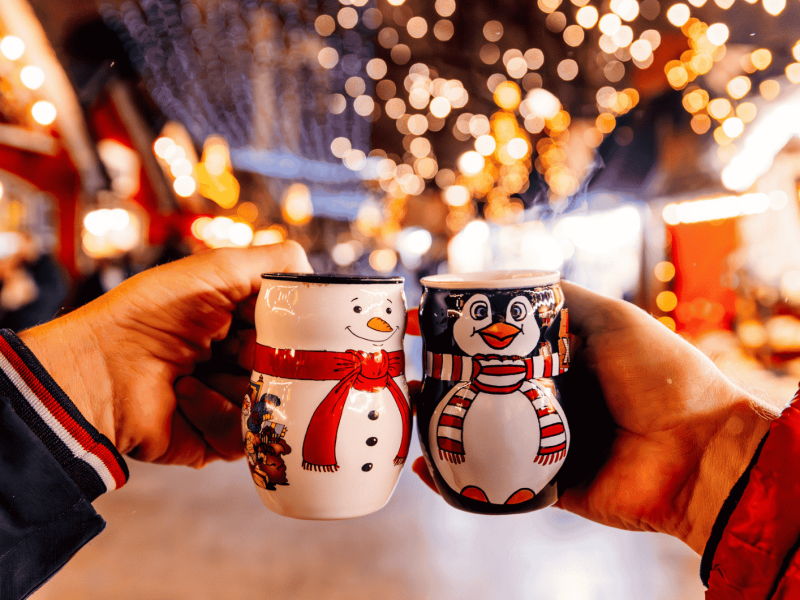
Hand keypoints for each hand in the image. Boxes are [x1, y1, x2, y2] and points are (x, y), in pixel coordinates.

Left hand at [19, 242, 311, 467]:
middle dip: (271, 357)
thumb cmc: (152, 313)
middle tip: (240, 347)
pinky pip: (247, 434)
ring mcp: (231, 402)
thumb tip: (318, 278)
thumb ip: (276, 262)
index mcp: (241, 323)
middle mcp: (239, 363)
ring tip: (197, 368)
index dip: (295, 327)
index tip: (291, 323)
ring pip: (277, 404)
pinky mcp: (219, 439)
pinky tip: (185, 392)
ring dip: (238, 382)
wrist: (98, 370)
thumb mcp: (218, 268)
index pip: (295, 330)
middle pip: (294, 368)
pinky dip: (215, 409)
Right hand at [411, 282, 778, 553]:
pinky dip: (458, 479)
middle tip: (406, 372)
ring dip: (442, 427)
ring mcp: (545, 444)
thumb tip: (518, 279)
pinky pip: (493, 483)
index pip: (499, 349)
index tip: (423, 327)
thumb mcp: (614, 319)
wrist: (699, 452)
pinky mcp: (546, 485)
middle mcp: (550, 402)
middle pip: (483, 391)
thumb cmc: (663, 376)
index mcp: (563, 364)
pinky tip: (427, 464)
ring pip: (482, 435)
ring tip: (408, 413)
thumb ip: (568, 300)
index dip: (461, 339)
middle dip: (442, 383)